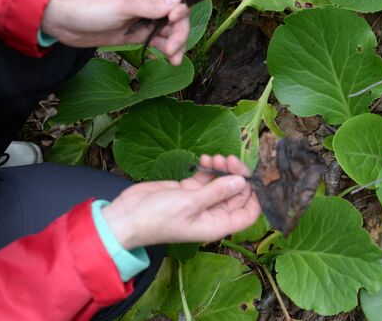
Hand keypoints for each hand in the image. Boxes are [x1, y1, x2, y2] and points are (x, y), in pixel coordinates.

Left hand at [40, 0, 189, 64]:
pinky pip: (158, 40)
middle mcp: (148, 2)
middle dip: (180, 31)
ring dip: (176, 43)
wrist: (61, 21)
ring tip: (174, 59)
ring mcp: (143, 19)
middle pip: (177, 15)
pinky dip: (166, 49)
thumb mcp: (122, 5)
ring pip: (170, 30)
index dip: (182, 7)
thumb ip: (151, 5)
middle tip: (174, 48)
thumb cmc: (89, 6)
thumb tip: (179, 0)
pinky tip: (170, 59)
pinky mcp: (136, 34)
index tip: (175, 20)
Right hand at [101, 155, 260, 248]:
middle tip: (229, 159)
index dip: (255, 196)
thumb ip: (217, 192)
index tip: (251, 176)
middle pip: (236, 193)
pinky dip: (208, 167)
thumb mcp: (190, 203)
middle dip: (236, 175)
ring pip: (222, 182)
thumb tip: (242, 182)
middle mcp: (212, 214)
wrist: (126, 218)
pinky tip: (203, 159)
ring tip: (214, 158)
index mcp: (216, 224)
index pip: (248, 214)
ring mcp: (200, 201)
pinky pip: (206, 177)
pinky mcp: (188, 190)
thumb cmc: (157, 218)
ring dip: (222, 168)